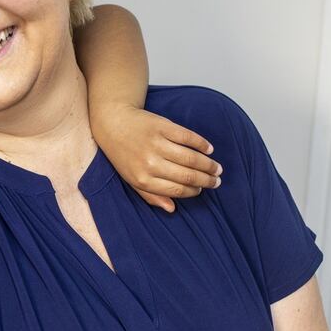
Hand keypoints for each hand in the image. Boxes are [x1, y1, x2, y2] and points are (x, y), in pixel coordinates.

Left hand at [93, 103, 221, 212]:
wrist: (113, 122)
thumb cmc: (123, 154)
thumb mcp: (131, 178)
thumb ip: (150, 195)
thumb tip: (172, 209)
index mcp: (142, 179)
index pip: (177, 190)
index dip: (193, 191)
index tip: (202, 189)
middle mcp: (150, 163)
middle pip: (187, 175)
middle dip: (206, 180)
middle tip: (216, 180)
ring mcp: (156, 144)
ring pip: (191, 158)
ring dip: (208, 165)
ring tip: (216, 168)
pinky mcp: (162, 126)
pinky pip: (188, 137)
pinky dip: (202, 144)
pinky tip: (209, 149)